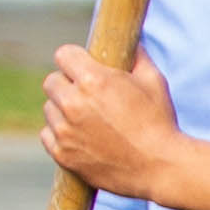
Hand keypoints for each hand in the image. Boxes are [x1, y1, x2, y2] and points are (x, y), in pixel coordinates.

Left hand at [41, 47, 185, 200]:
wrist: (161, 168)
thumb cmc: (160, 123)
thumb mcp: (154, 81)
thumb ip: (137, 55)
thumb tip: (129, 41)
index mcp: (93, 80)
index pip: (63, 55)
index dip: (74, 59)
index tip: (82, 66)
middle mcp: (73, 103)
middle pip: (51, 82)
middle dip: (67, 84)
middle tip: (86, 94)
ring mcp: (65, 131)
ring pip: (49, 109)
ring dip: (63, 110)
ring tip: (88, 119)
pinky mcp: (62, 154)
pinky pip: (48, 134)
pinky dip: (60, 134)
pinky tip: (81, 136)